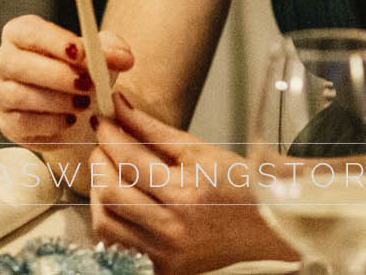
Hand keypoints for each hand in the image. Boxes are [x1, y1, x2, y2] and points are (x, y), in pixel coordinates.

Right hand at [0, 14, 134, 149]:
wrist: (80, 115)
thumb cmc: (85, 74)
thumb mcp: (101, 57)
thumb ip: (112, 50)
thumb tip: (123, 57)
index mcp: (22, 34)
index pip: (28, 31)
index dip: (53, 41)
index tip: (81, 53)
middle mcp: (5, 61)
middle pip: (17, 64)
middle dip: (56, 74)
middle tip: (88, 84)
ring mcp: (2, 93)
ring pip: (19, 95)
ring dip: (56, 100)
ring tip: (85, 104)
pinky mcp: (8, 123)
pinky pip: (22, 123)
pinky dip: (49, 123)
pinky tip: (70, 120)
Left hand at [89, 91, 283, 274]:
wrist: (266, 227)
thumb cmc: (240, 187)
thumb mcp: (200, 150)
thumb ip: (155, 130)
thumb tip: (120, 106)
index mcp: (184, 195)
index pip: (130, 160)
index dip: (110, 135)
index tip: (103, 120)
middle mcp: (171, 229)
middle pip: (109, 192)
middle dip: (99, 161)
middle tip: (104, 143)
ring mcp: (164, 254)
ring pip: (105, 222)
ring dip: (99, 191)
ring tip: (110, 172)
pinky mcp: (161, 269)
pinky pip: (117, 245)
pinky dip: (111, 220)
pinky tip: (120, 201)